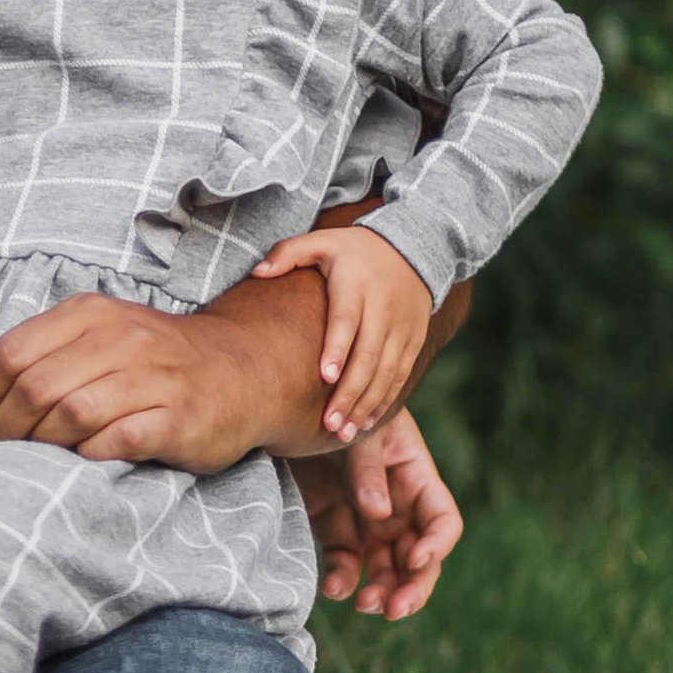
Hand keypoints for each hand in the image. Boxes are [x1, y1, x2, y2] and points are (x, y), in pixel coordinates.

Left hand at [0, 293, 285, 472]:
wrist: (243, 372)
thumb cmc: (150, 366)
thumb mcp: (84, 351)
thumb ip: (19, 373)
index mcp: (89, 314)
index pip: (10, 352)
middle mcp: (120, 337)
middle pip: (34, 386)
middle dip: (9, 427)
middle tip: (10, 450)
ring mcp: (152, 376)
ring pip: (70, 413)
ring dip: (45, 445)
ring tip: (46, 457)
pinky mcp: (178, 417)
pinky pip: (115, 440)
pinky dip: (89, 457)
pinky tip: (87, 461)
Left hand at [251, 225, 433, 443]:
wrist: (412, 249)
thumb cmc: (352, 249)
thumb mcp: (321, 240)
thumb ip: (287, 253)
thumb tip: (258, 272)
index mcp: (356, 285)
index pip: (346, 320)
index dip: (337, 348)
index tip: (324, 376)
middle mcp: (383, 309)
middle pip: (368, 355)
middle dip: (350, 392)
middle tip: (329, 423)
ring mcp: (402, 327)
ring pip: (387, 372)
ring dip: (367, 404)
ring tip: (345, 432)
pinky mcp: (414, 340)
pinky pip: (402, 374)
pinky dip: (387, 400)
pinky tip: (368, 422)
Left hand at [295, 409, 463, 618]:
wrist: (288, 408)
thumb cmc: (335, 410)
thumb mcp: (357, 431)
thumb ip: (367, 469)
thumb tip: (379, 514)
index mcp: (415, 480)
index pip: (442, 521)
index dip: (437, 546)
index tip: (415, 561)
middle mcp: (398, 509)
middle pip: (419, 559)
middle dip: (413, 588)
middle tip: (395, 610)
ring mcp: (367, 524)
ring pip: (386, 571)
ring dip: (381, 593)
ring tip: (364, 604)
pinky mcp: (335, 531)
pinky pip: (346, 565)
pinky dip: (343, 582)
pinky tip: (334, 589)